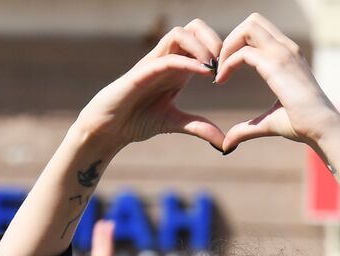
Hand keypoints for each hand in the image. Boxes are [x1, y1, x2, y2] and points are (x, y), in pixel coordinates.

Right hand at [74, 21, 223, 150]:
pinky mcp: (142, 71)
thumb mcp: (174, 123)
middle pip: (194, 27)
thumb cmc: (136, 120)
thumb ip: (199, 128)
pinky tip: (204, 73)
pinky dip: (188, 61)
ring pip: (180, 34)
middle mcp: (167, 58)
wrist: (109, 128)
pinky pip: (168, 57)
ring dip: (202, 46)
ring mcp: (154, 62)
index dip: (220, 50)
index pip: (202, 41)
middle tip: (225, 63)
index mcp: (177, 67)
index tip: (231, 72)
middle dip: (214, 39)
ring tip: (214, 68)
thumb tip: (224, 143)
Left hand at [216, 13, 339, 152]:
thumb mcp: (268, 122)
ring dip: (227, 46)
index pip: (258, 30)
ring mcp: (283, 53)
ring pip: (248, 27)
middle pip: (252, 21)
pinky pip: (244, 52)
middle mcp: (286, 48)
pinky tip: (221, 80)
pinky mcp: (277, 65)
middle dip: (230, 39)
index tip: (225, 69)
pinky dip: (227, 63)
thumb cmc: (301, 125)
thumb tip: (226, 144)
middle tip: (219, 66)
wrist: (321, 128)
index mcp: (287, 54)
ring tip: (219, 72)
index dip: (237, 44)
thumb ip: (246, 128)